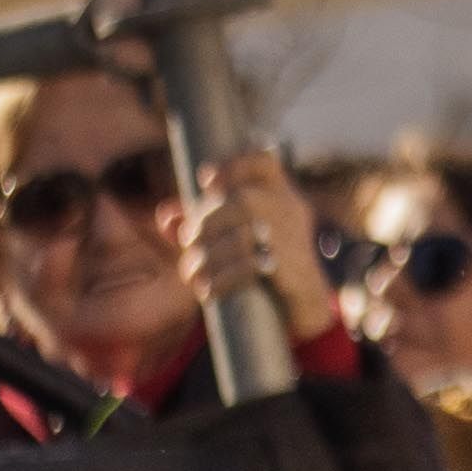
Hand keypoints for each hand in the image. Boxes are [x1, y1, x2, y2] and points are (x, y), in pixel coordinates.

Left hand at [177, 145, 343, 348]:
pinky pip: (251, 267)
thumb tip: (167, 214)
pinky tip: (209, 289)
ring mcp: (296, 240)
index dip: (235, 165)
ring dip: (208, 255)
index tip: (206, 180)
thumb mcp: (238, 240)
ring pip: (243, 234)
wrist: (304, 307)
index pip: (266, 164)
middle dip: (207, 220)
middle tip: (189, 241)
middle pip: (243, 201)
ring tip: (193, 272)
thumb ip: (202, 226)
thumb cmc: (265, 267)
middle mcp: (292, 212)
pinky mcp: (294, 269)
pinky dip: (222, 278)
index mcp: (281, 197)